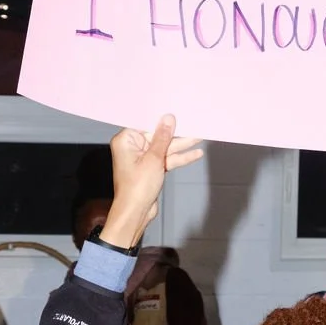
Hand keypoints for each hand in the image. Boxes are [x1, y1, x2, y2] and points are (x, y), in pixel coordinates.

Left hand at [100, 119, 203, 250]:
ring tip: (199, 137)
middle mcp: (133, 147)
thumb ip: (163, 138)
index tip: (176, 111)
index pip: (145, 123)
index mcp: (126, 140)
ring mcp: (142, 158)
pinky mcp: (151, 168)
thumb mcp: (154, 158)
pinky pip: (166, 159)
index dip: (161, 118)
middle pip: (157, 135)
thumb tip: (168, 119)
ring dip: (181, 145)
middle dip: (175, 133)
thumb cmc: (136, 188)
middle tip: (192, 123)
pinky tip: (195, 154)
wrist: (136, 212)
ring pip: (164, 148)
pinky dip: (179, 158)